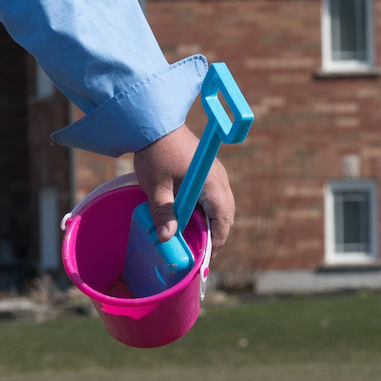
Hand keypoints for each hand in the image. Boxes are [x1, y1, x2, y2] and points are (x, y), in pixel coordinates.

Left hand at [138, 124, 237, 244]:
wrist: (155, 122)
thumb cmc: (156, 154)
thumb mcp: (157, 186)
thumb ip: (163, 213)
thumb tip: (167, 239)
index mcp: (212, 184)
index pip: (223, 220)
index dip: (216, 241)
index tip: (205, 258)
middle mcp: (220, 179)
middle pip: (225, 215)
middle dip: (214, 235)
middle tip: (198, 252)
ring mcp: (216, 174)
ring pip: (220, 206)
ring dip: (209, 223)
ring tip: (192, 238)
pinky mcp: (208, 171)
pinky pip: (213, 197)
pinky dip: (205, 211)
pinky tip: (189, 218)